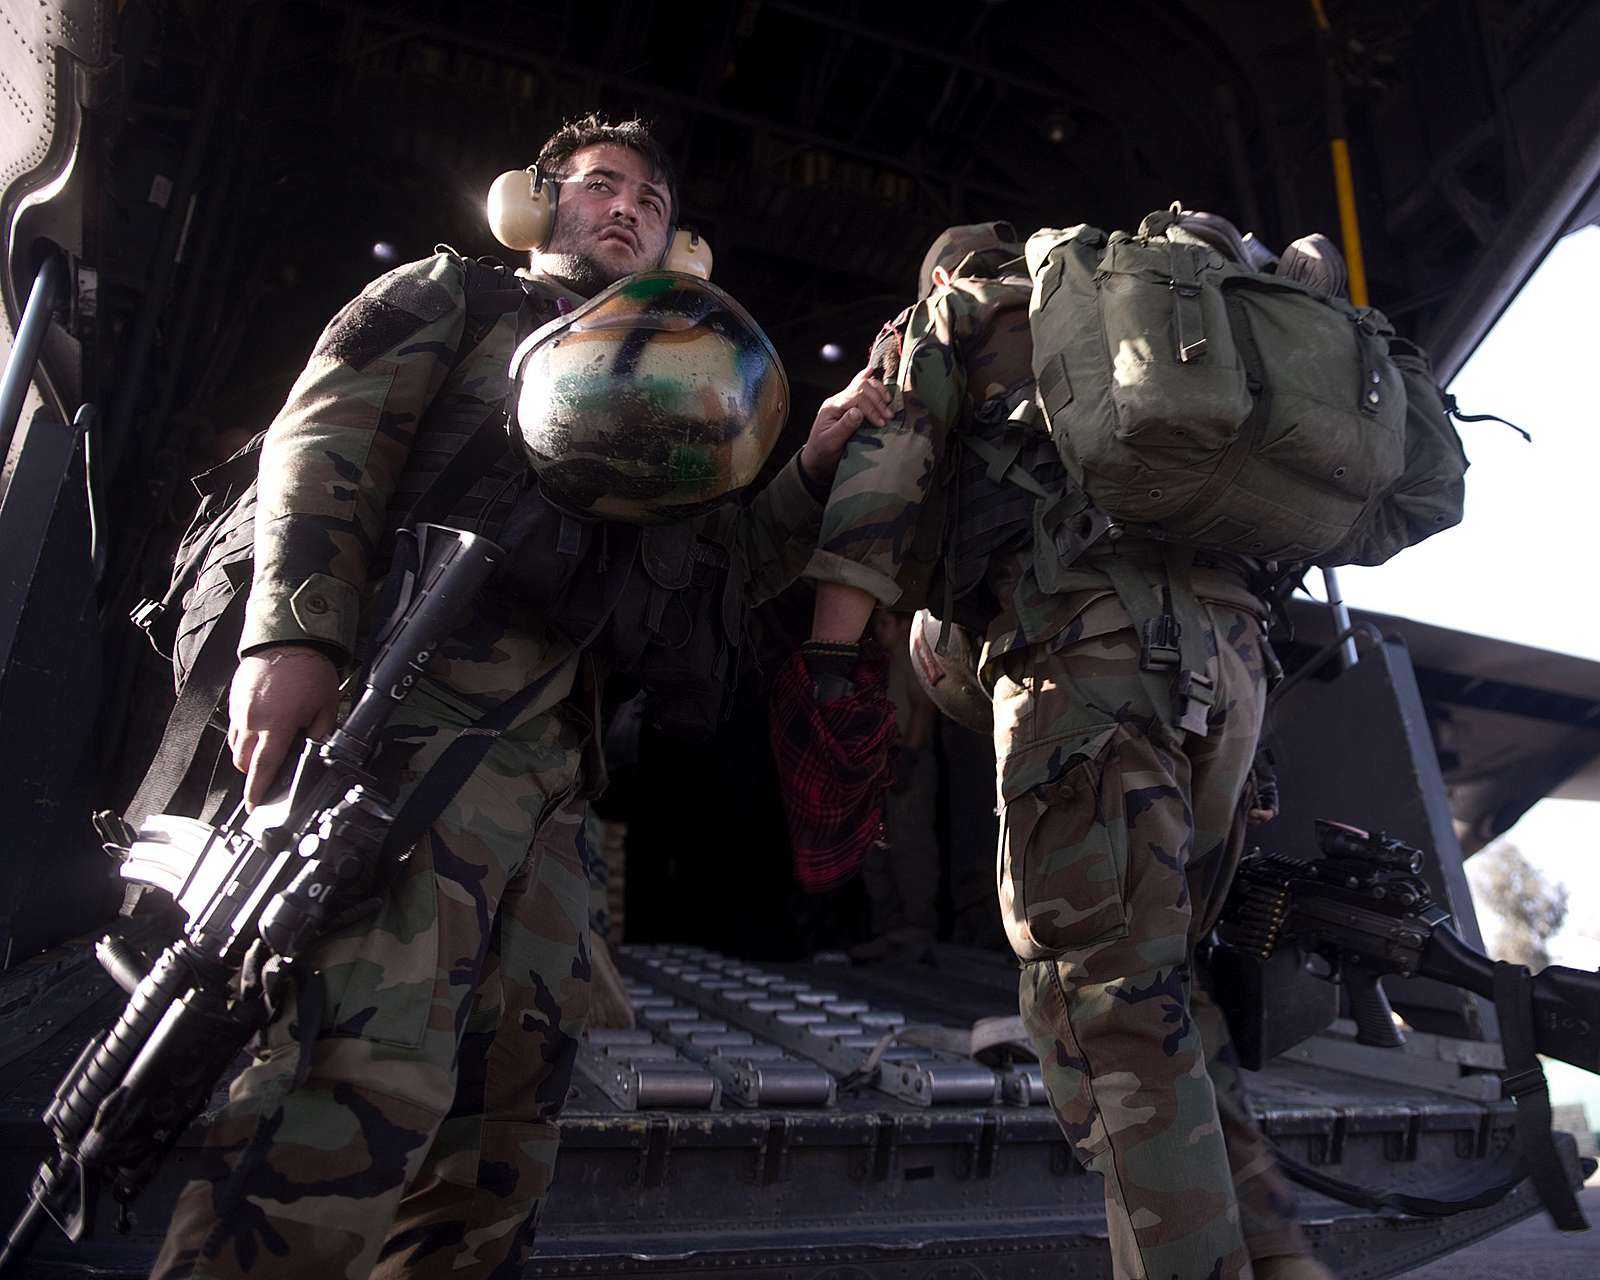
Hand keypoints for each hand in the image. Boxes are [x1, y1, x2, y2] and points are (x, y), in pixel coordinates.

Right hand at [228, 644, 340, 808]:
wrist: (287, 638)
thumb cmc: (309, 669)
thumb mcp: (327, 705)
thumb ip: (320, 734)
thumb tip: (314, 752)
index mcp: (276, 725)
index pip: (262, 768)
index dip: (257, 791)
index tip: (254, 806)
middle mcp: (252, 720)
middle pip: (243, 762)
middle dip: (253, 774)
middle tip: (267, 777)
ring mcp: (240, 710)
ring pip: (236, 746)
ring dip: (248, 755)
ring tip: (266, 751)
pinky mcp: (235, 700)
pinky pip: (235, 727)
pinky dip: (245, 735)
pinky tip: (261, 729)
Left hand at [799, 367, 892, 484]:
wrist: (818, 459)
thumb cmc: (823, 452)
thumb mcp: (831, 442)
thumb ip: (844, 427)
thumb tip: (858, 412)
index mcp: (832, 407)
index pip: (856, 397)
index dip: (871, 408)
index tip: (881, 422)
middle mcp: (839, 400)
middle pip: (861, 388)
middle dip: (877, 400)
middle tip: (888, 416)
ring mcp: (845, 401)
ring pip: (863, 384)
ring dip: (879, 393)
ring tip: (888, 406)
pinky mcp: (852, 405)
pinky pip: (862, 388)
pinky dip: (871, 384)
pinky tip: (875, 373)